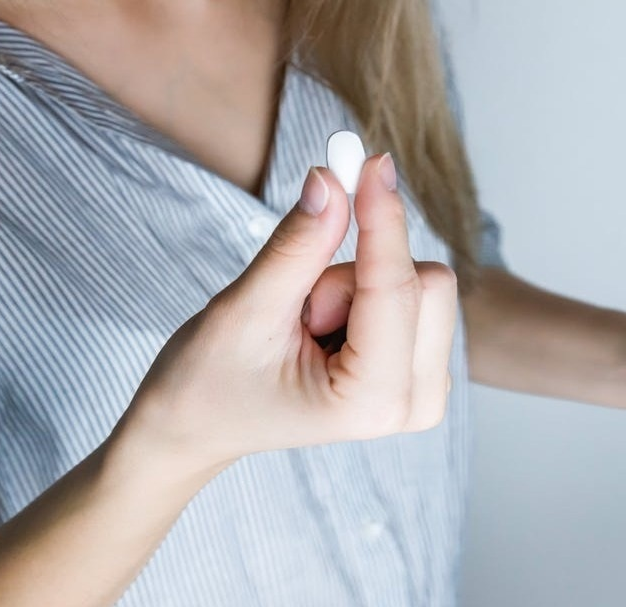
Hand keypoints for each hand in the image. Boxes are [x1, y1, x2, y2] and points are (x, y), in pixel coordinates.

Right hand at [118, 154, 457, 473]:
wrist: (200, 427)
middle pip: (426, 281)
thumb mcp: (245, 311)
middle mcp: (416, 403)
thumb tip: (333, 180)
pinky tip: (326, 331)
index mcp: (373, 402)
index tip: (372, 160)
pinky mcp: (421, 368)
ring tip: (306, 327)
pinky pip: (413, 294)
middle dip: (356, 273)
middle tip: (300, 308)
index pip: (397, 287)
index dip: (382, 217)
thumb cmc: (210, 383)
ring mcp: (425, 388)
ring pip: (421, 283)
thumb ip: (297, 247)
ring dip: (356, 286)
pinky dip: (366, 295)